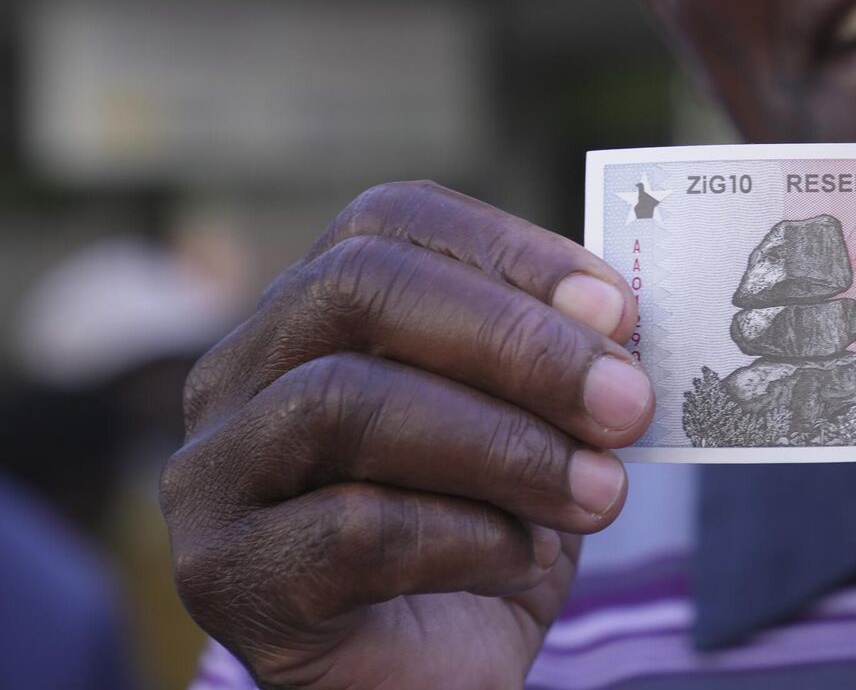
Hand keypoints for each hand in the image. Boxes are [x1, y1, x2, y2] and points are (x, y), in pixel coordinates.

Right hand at [160, 182, 653, 688]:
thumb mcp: (532, 437)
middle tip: (627, 400)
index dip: (507, 249)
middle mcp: (237, 379)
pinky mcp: (231, 577)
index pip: (384, 223)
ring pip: (345, 405)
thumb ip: (559, 371)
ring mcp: (217, 477)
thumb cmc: (480, 544)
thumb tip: (621, 321)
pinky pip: (352, 530)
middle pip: (357, 292)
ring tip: (602, 492)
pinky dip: (468, 538)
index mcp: (310, 317)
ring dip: (504, 445)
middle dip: (514, 340)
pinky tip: (525, 560)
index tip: (617, 305)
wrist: (431, 685)